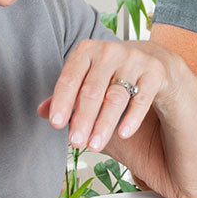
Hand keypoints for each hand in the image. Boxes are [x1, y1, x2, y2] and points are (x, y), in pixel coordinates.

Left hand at [38, 39, 180, 151]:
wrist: (151, 61)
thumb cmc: (111, 74)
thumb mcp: (87, 80)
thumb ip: (67, 95)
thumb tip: (42, 111)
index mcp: (87, 51)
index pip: (70, 78)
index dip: (62, 102)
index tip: (56, 124)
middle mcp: (109, 51)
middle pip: (92, 90)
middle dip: (82, 118)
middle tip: (75, 142)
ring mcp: (134, 60)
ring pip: (115, 97)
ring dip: (103, 123)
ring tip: (94, 145)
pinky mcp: (154, 72)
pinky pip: (142, 98)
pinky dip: (131, 118)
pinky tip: (123, 134)